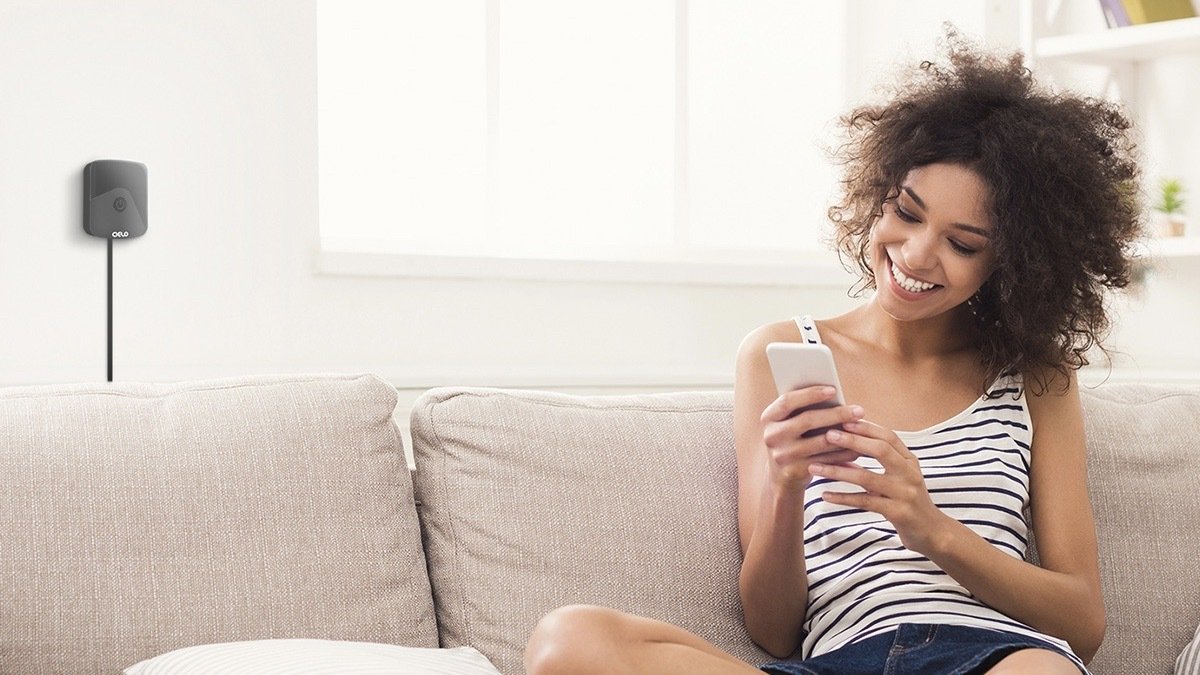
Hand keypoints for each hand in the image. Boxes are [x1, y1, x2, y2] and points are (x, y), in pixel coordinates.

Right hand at [759, 386, 864, 491]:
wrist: (781, 476)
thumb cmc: (793, 439)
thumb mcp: (790, 423)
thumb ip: (804, 409)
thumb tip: (835, 395)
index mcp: (768, 417)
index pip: (787, 401)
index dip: (810, 394)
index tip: (833, 389)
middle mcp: (772, 436)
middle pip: (807, 420)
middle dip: (836, 414)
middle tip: (859, 410)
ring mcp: (782, 455)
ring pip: (820, 442)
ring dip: (845, 435)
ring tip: (862, 427)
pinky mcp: (795, 471)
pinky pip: (826, 461)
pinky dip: (843, 454)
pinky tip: (857, 448)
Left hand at [809, 419, 953, 555]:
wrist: (932, 532)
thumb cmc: (909, 501)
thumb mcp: (900, 476)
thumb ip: (881, 461)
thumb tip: (847, 442)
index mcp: (910, 461)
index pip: (888, 437)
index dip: (866, 427)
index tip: (842, 419)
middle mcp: (909, 473)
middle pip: (880, 450)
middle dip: (852, 441)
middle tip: (827, 435)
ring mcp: (905, 493)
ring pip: (867, 477)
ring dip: (838, 471)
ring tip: (815, 467)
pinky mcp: (898, 513)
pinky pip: (865, 502)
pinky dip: (843, 497)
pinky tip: (825, 495)